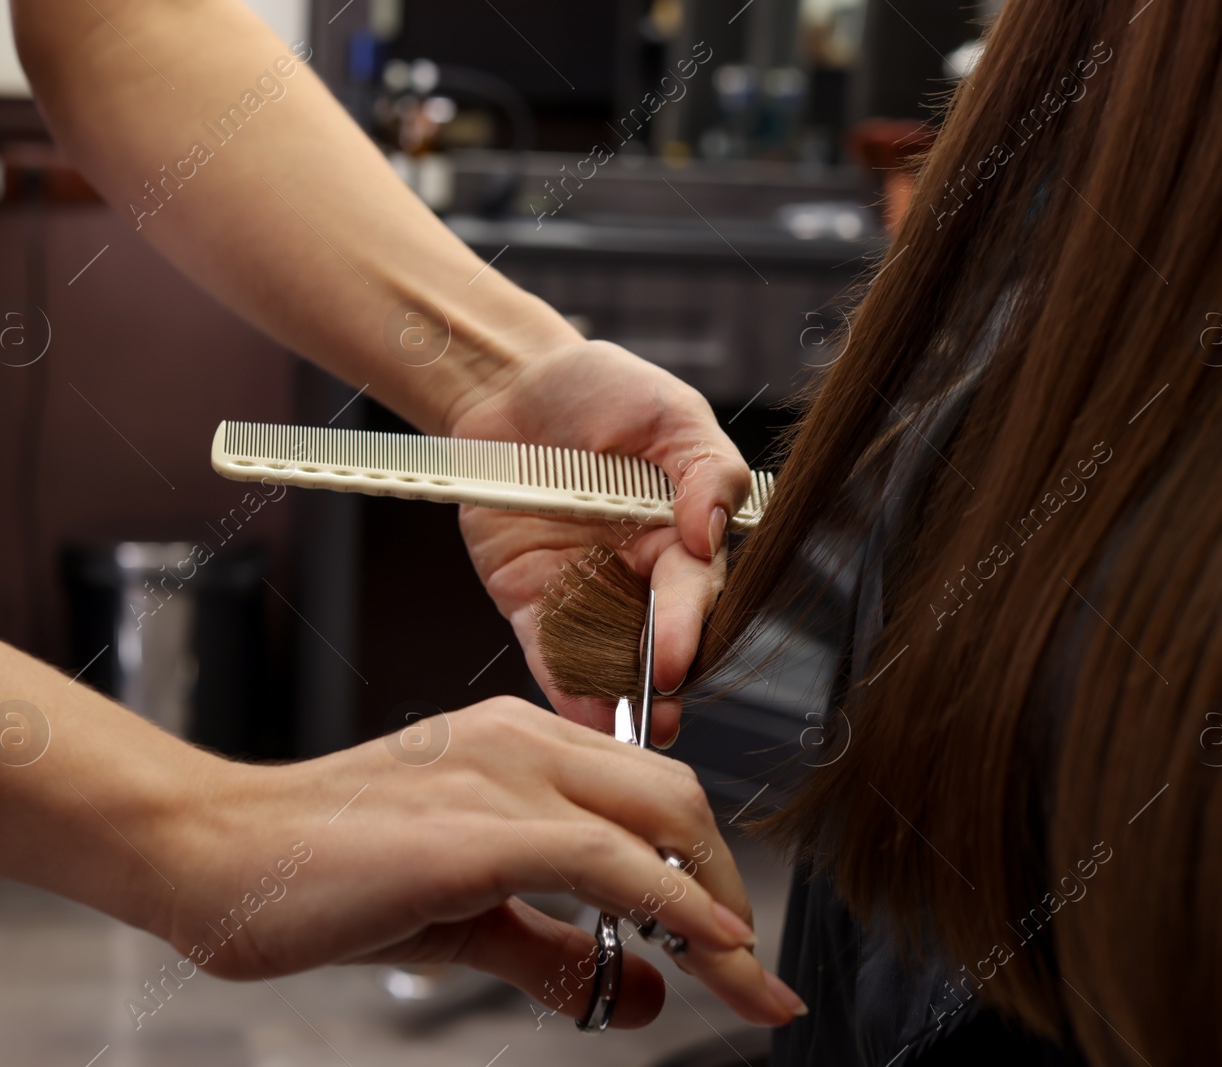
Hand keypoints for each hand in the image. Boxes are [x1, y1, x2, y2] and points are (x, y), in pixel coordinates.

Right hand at [160, 698, 803, 1026]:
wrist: (217, 852)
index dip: (706, 873)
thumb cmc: (324, 874)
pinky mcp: (480, 824)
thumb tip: (648, 993)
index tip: (739, 948)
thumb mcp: (466, 920)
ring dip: (718, 909)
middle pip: (676, 800)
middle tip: (748, 972)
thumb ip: (558, 953)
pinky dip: (672, 902)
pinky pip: (606, 857)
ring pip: (659, 821)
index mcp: (521, 746)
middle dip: (728, 888)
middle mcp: (525, 741)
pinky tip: (709, 945)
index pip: (648, 799)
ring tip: (745, 982)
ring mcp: (503, 773)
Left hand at [450, 341, 751, 741]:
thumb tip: (712, 530)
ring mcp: (584, 592)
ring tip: (621, 732)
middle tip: (658, 717)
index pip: (693, 591)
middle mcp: (637, 573)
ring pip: (605, 657)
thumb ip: (703, 469)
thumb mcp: (667, 411)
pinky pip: (546, 649)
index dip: (686, 627)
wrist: (509, 385)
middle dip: (659, 682)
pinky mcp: (529, 600)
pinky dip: (561, 683)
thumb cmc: (600, 390)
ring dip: (615, 697)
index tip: (677, 658)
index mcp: (680, 535)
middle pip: (654, 638)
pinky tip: (577, 716)